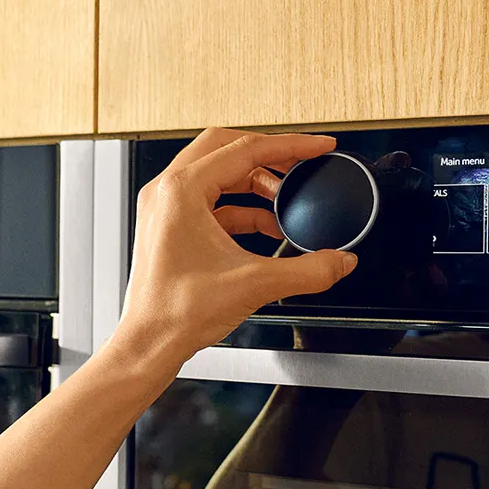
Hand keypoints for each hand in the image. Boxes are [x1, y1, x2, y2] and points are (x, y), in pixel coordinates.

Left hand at [115, 128, 357, 370]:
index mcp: (181, 190)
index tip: (318, 146)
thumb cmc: (176, 311)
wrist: (149, 342)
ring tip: (286, 201)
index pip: (246, 149)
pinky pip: (210, 201)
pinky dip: (241, 208)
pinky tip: (267, 227)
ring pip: (217, 174)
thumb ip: (308, 271)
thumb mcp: (255, 284)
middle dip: (269, 155)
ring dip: (255, 183)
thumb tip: (340, 261)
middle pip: (226, 148)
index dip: (290, 145)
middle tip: (300, 164)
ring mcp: (164, 208)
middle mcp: (167, 191)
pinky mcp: (168, 226)